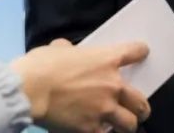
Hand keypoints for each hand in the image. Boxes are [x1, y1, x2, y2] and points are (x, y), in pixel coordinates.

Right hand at [11, 39, 150, 132]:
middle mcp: (112, 86)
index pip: (135, 52)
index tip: (143, 53)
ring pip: (130, 123)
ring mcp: (104, 110)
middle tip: (139, 109)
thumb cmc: (42, 65)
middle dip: (142, 107)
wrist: (29, 90)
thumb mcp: (58, 49)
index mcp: (106, 60)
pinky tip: (98, 132)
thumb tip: (64, 50)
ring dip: (127, 125)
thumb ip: (68, 50)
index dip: (141, 52)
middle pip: (140, 100)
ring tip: (123, 126)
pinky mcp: (91, 129)